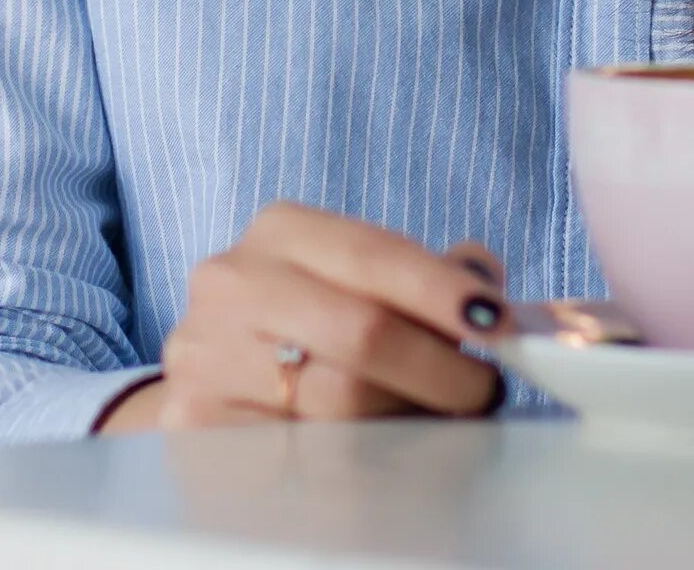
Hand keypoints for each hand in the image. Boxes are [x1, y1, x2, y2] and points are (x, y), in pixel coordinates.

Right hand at [97, 204, 506, 430]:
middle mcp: (233, 283)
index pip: (372, 255)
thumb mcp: (356, 281)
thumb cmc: (305, 324)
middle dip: (440, 367)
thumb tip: (482, 279)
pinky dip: (358, 461)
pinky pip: (302, 454)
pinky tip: (383, 455)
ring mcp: (207, 353)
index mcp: (280, 232)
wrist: (215, 374)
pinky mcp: (195, 421)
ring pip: (338, 402)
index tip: (498, 322)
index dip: (440, 290)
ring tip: (439, 418)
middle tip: (484, 389)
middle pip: (361, 331)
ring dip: (408, 416)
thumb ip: (424, 275)